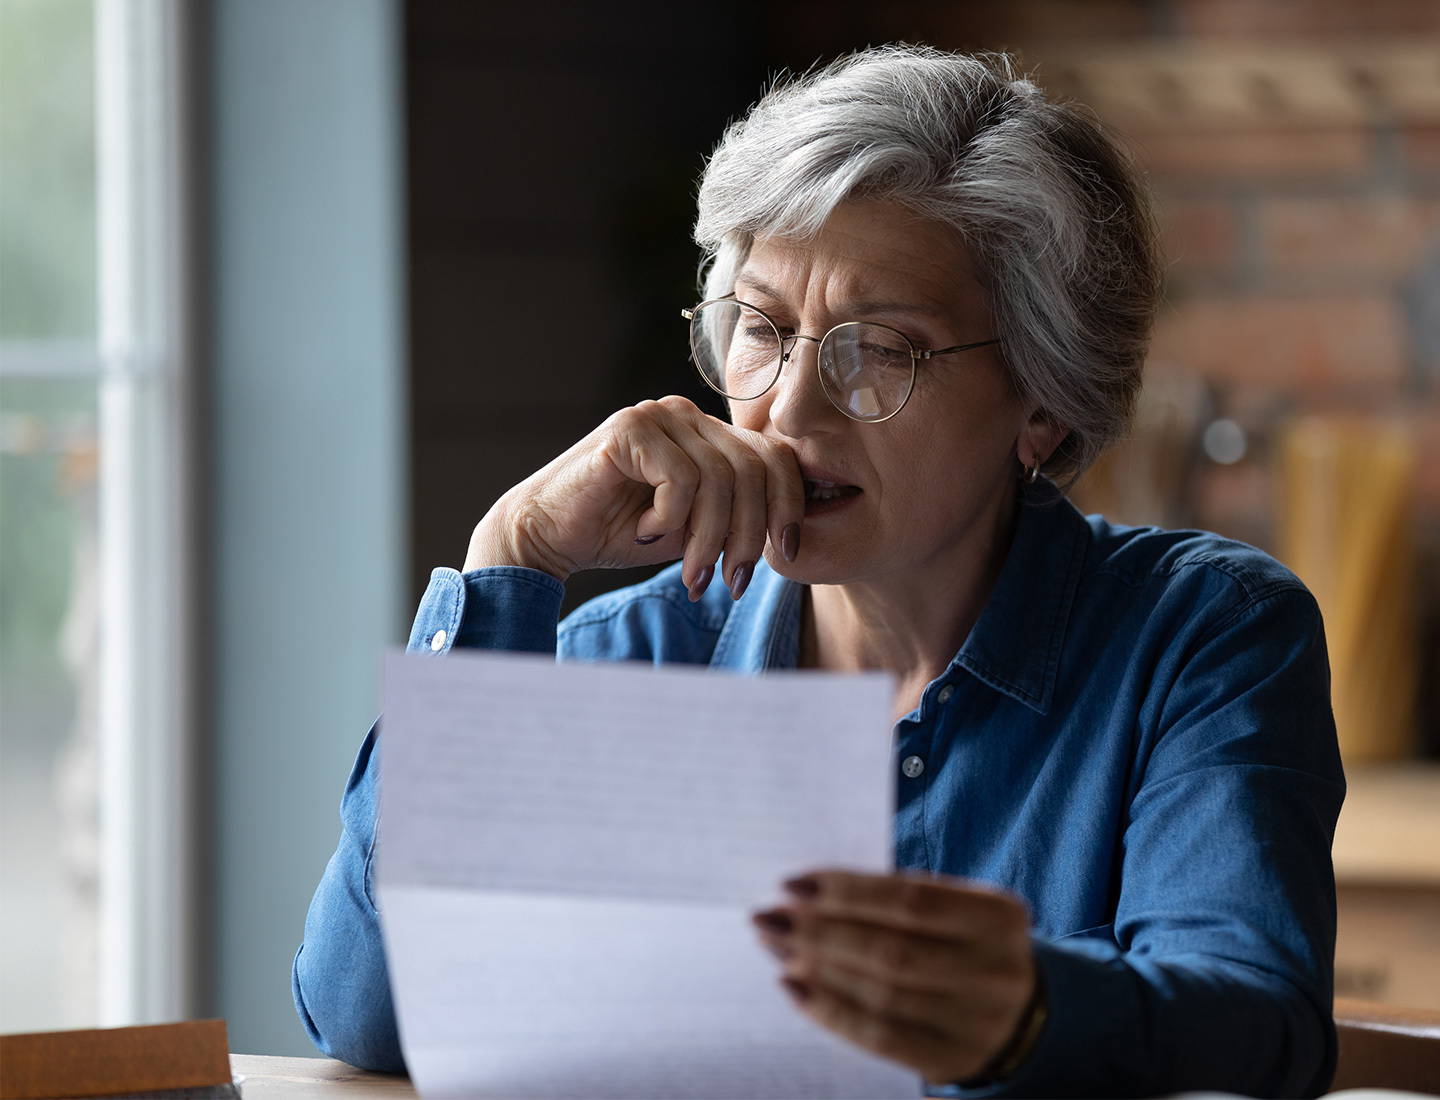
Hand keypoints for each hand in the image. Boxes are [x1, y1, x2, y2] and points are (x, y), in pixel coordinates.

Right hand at [463, 396, 804, 599]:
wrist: (547, 537)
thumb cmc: (620, 533)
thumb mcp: (696, 529)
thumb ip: (737, 518)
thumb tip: (793, 538)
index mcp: (708, 432)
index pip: (774, 457)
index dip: (788, 507)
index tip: (787, 555)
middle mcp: (686, 414)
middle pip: (754, 469)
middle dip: (748, 535)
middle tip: (728, 581)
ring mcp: (657, 416)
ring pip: (720, 479)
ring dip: (708, 538)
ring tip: (689, 571)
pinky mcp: (627, 429)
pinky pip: (680, 479)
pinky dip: (669, 519)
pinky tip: (644, 531)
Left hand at [753, 870, 1037, 1083]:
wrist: (1020, 1014)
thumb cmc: (962, 943)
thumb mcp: (954, 911)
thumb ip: (896, 900)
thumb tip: (805, 894)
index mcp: (997, 915)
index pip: (908, 898)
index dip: (845, 891)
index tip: (791, 884)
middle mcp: (995, 969)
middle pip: (889, 950)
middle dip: (818, 932)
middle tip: (768, 917)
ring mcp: (978, 1020)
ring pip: (880, 994)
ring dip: (816, 969)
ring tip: (775, 947)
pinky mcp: (953, 1058)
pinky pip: (879, 1036)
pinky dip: (829, 1011)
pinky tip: (794, 989)